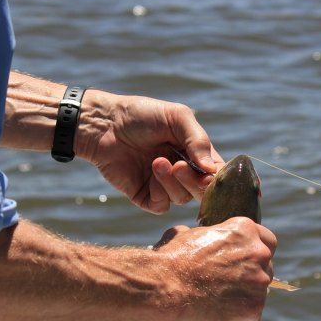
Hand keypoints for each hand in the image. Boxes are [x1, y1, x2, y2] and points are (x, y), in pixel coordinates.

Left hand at [75, 89, 223, 213]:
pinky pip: (162, 206)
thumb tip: (213, 170)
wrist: (104, 124)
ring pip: (182, 199)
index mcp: (194, 152)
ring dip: (172, 181)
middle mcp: (182, 170)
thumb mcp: (176, 117)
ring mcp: (163, 185)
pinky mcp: (145, 196)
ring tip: (156, 161)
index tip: (210, 174)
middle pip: (202, 191)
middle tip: (179, 165)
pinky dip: (159, 192)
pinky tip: (149, 173)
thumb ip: (198, 140)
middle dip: (194, 181)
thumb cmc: (141, 115)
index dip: (217, 178)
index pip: (216, 173)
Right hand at [153, 217, 276, 320]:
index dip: (256, 251)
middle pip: (267, 266)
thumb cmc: (172, 258)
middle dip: (253, 274)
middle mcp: (258, 252)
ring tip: (227, 302)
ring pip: (261, 291)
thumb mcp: (186, 234)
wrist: (166, 286)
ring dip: (247, 295)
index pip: (267, 240)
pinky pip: (253, 315)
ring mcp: (258, 281)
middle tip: (234, 283)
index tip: (248, 261)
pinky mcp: (254, 306)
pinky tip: (228, 319)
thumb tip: (193, 235)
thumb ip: (202, 235)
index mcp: (245, 230)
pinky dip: (242, 319)